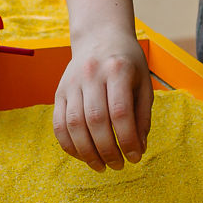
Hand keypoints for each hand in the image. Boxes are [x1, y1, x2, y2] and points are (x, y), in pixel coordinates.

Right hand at [53, 29, 153, 171]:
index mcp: (117, 69)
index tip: (135, 158)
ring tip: (101, 165)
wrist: (99, 36)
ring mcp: (71, 82)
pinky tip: (82, 155)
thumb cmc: (127, 63)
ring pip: (73, 124)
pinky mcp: (59, 91)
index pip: (120, 112)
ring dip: (87, 152)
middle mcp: (91, 74)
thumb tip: (137, 149)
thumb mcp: (143, 83)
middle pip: (95, 120)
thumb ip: (142, 116)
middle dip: (107, 150)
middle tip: (118, 165)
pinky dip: (69, 144)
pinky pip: (58, 123)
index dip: (127, 140)